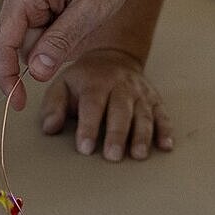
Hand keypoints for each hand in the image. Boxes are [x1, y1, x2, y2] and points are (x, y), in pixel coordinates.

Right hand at [0, 0, 143, 107]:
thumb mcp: (92, 8)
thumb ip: (61, 41)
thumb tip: (36, 71)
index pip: (3, 45)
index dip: (8, 78)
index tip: (17, 102)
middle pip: (18, 43)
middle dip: (47, 51)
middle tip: (82, 32)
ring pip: (30, 35)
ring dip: (57, 37)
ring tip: (85, 13)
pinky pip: (38, 22)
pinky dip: (58, 26)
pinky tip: (78, 9)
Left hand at [40, 49, 173, 160]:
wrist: (114, 58)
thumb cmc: (85, 79)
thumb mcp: (62, 85)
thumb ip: (53, 107)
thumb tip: (49, 128)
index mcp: (95, 82)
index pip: (92, 105)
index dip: (88, 127)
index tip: (85, 147)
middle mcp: (120, 87)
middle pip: (120, 111)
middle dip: (117, 134)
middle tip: (113, 156)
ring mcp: (140, 94)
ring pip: (143, 114)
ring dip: (142, 135)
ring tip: (138, 155)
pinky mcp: (155, 100)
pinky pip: (162, 114)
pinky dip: (165, 130)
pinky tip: (165, 146)